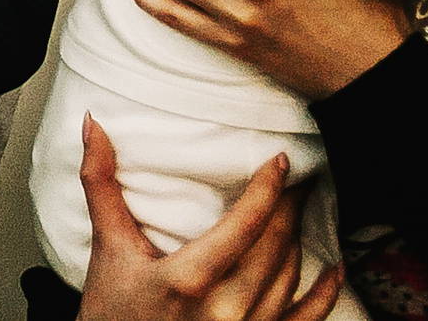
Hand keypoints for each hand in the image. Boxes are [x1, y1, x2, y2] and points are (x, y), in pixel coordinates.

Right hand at [77, 117, 342, 320]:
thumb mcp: (107, 248)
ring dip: (298, 239)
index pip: (245, 225)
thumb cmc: (111, 313)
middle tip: (296, 179)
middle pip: (274, 246)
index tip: (281, 162)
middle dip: (289, 207)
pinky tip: (333, 271)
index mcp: (188, 279)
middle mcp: (223, 310)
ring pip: (289, 276)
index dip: (268, 189)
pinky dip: (323, 295)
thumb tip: (94, 125)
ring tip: (298, 210)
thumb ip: (100, 184)